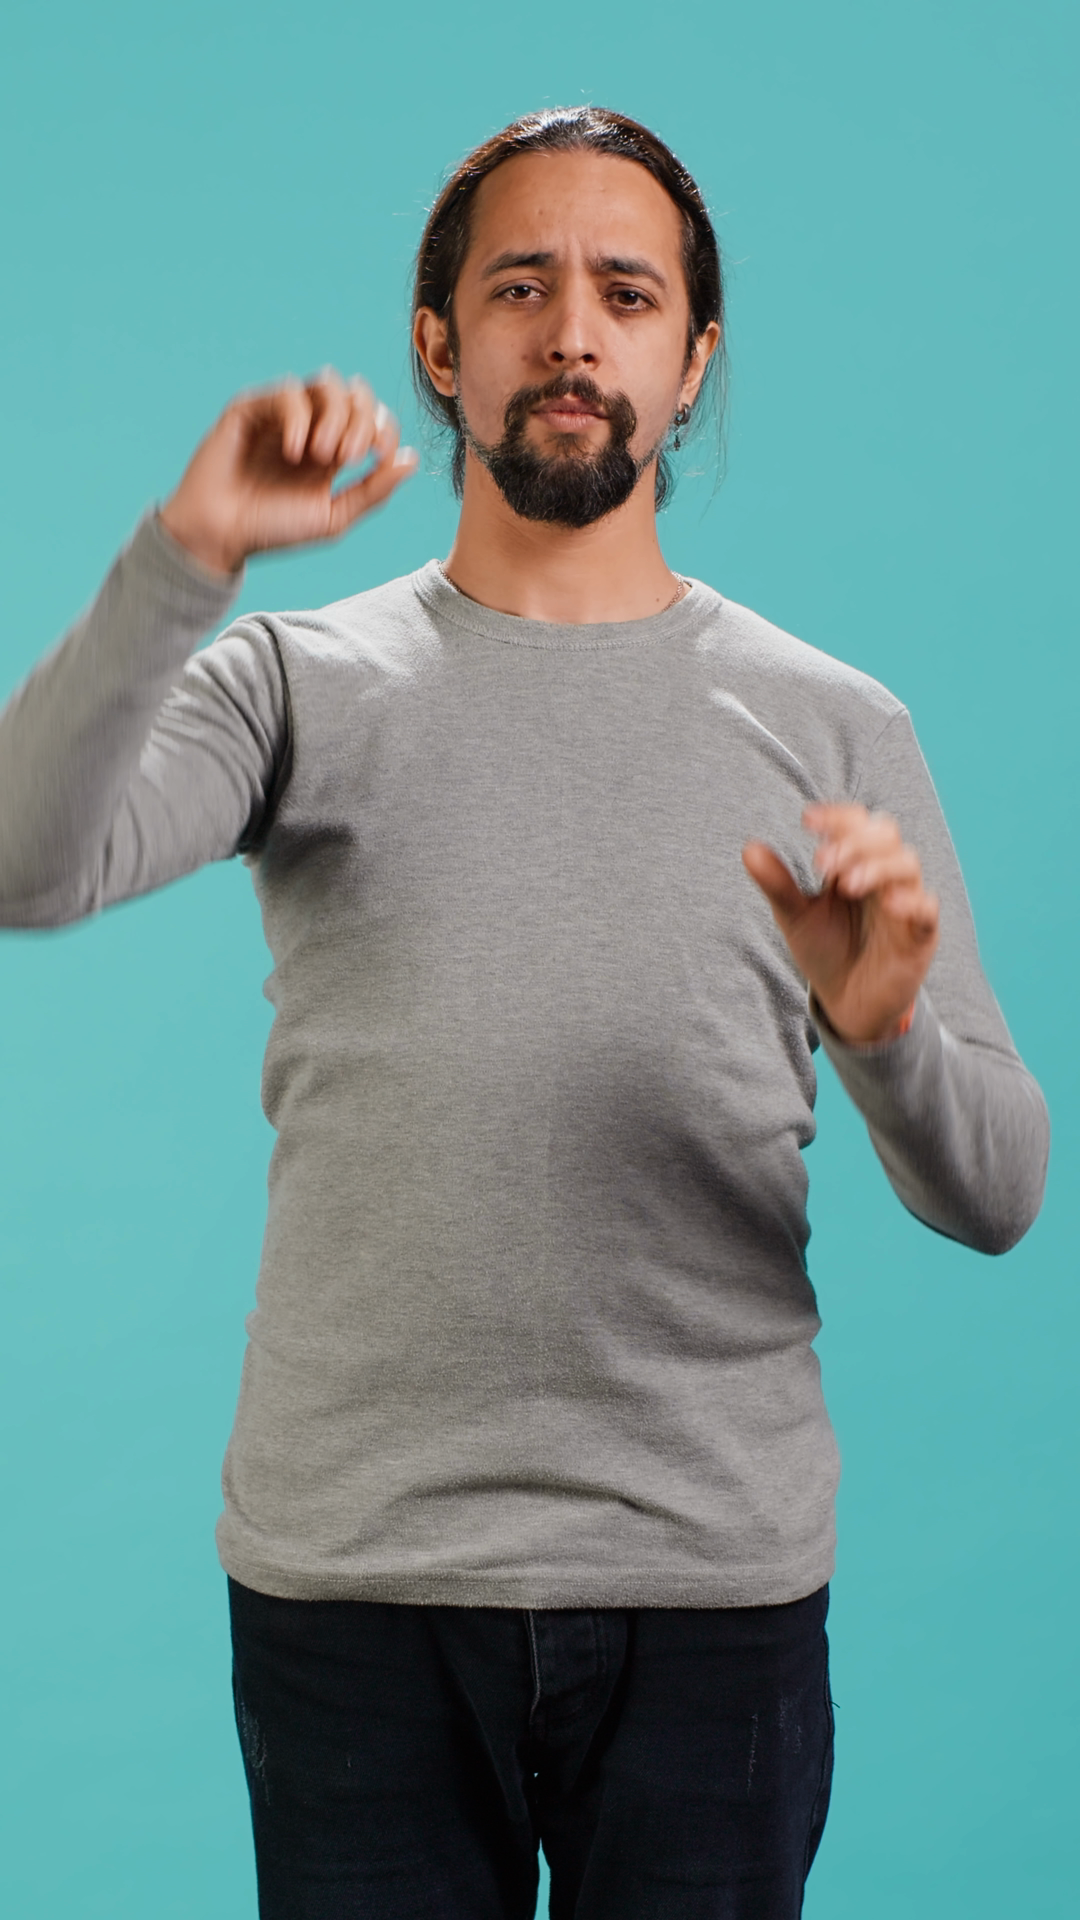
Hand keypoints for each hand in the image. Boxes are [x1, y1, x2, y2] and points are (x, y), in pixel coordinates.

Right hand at [160, 368, 418, 575]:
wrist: (219, 535)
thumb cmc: (273, 530)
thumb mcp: (333, 516)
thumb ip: (373, 490)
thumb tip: (411, 459)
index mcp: (333, 452)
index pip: (373, 418)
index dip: (383, 429)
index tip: (375, 458)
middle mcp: (310, 428)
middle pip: (354, 394)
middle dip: (361, 422)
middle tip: (349, 459)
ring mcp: (281, 415)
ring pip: (325, 385)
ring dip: (336, 417)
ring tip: (323, 455)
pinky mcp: (251, 408)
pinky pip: (288, 393)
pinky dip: (300, 418)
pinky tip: (296, 452)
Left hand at [742, 804, 939, 1043]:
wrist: (846, 1002)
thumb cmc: (826, 951)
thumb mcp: (795, 917)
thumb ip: (777, 884)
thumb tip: (749, 849)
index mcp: (854, 862)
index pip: (855, 822)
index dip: (836, 816)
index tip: (807, 821)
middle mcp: (883, 875)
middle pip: (886, 833)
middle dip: (855, 841)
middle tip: (823, 863)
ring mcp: (905, 902)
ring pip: (908, 864)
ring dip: (878, 866)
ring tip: (848, 884)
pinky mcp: (921, 934)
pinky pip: (928, 908)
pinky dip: (912, 901)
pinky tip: (889, 905)